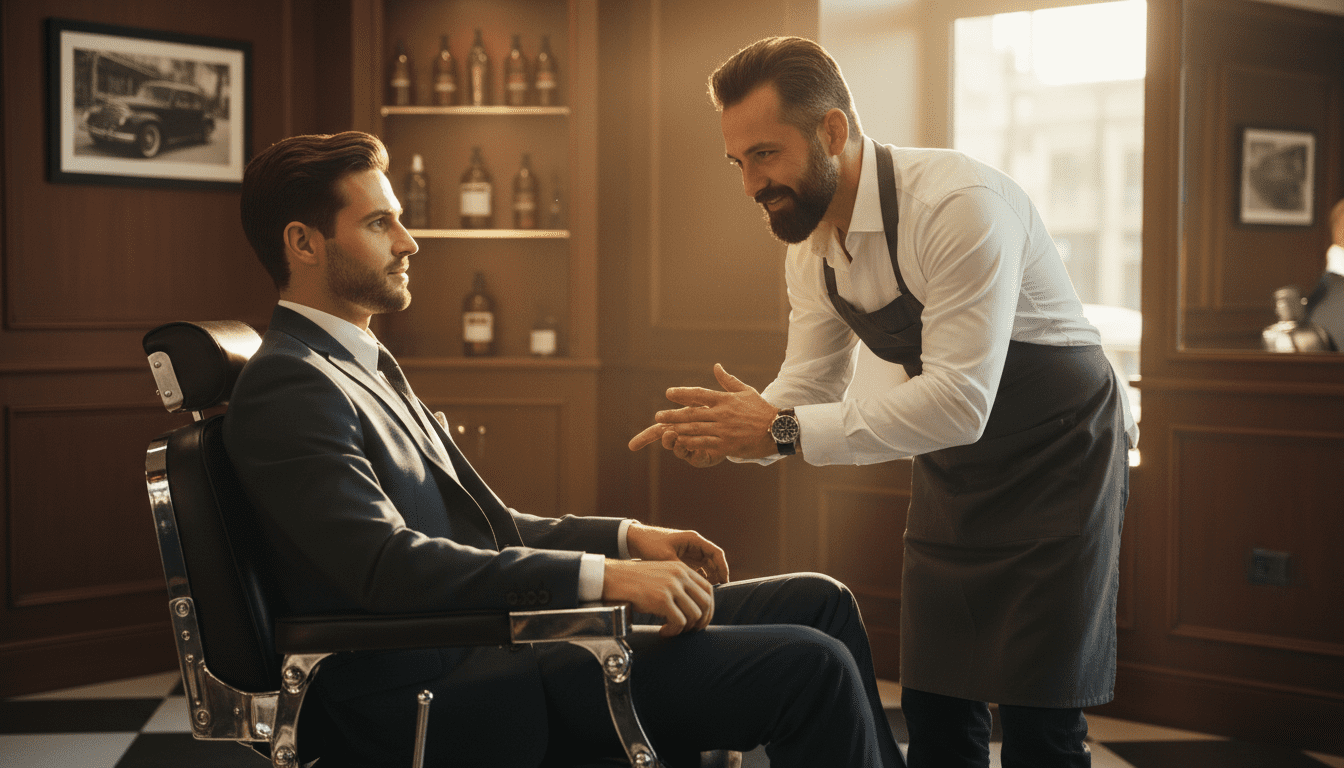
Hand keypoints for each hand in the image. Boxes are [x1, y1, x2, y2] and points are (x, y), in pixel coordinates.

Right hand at [602, 559, 714, 636]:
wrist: (612, 577)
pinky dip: (673, 632)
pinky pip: (679, 622)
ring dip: (685, 628)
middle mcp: (679, 575)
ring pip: (694, 615)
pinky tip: (663, 631)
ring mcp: (671, 586)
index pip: (708, 589)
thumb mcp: (662, 575)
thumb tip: (694, 608)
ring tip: (672, 630)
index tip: (701, 620)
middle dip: (701, 621)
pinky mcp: (662, 599)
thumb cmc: (634, 580)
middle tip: (689, 630)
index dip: (708, 608)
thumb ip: (679, 585)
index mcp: (681, 568)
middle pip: (705, 603)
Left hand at [626, 522, 729, 583]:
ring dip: (709, 578)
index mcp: (693, 540)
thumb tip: (692, 586)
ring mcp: (690, 552)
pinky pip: (698, 569)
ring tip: (707, 594)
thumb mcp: (666, 558)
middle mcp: (694, 545)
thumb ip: (681, 570)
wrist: (636, 540)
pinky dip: (699, 579)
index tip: (724, 582)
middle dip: (717, 575)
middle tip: (716, 593)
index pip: (716, 553)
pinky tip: (695, 591)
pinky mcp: (684, 559)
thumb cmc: (650, 545)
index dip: (723, 568)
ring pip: (707, 566)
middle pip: (714, 561)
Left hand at [627, 364, 778, 464]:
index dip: (682, 394)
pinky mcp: (727, 445)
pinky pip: (705, 444)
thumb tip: (716, 367)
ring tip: (664, 430)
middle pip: (692, 413)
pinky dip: (691, 443)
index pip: (699, 394)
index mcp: (725, 400)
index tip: (668, 393)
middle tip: (658, 415)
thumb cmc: (761, 410)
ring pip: (695, 429)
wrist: (777, 430)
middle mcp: (722, 414)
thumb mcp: (745, 391)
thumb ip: (728, 380)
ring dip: (678, 429)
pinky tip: (680, 443)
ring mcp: (724, 430)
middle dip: (673, 415)